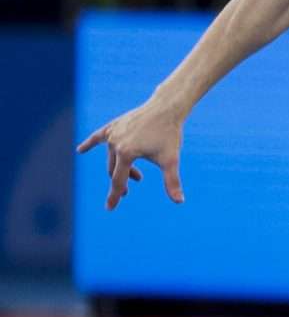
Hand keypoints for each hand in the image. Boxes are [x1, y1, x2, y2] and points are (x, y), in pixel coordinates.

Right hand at [77, 95, 188, 210]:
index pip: (118, 180)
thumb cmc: (169, 135)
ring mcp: (113, 133)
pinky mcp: (114, 126)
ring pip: (112, 156)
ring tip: (138, 176)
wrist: (166, 108)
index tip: (109, 208)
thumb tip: (180, 201)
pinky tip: (80, 150)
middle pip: (114, 169)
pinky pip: (98, 137)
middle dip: (122, 181)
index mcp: (126, 153)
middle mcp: (115, 143)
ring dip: (121, 167)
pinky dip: (90, 144)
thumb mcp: (171, 160)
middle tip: (133, 187)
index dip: (115, 195)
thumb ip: (172, 181)